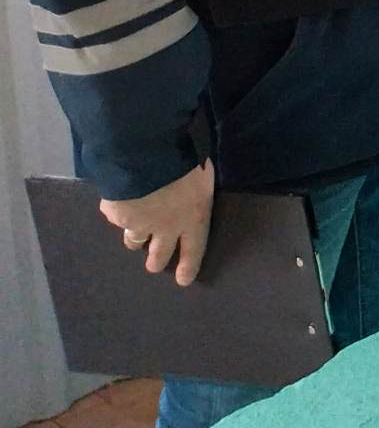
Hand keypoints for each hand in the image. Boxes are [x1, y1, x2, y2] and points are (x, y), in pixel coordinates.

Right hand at [100, 161, 214, 285]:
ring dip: (135, 237)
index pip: (194, 249)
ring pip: (133, 240)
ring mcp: (138, 223)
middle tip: (154, 265)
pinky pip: (116, 215)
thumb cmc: (187, 158)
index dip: (188, 266)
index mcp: (194, 217)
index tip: (183, 280)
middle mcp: (165, 228)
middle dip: (156, 260)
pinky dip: (118, 209)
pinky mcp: (116, 214)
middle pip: (159, 254)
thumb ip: (196, 188)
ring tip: (134, 233)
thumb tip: (193, 187)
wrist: (148, 156)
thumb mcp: (203, 172)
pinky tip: (118, 200)